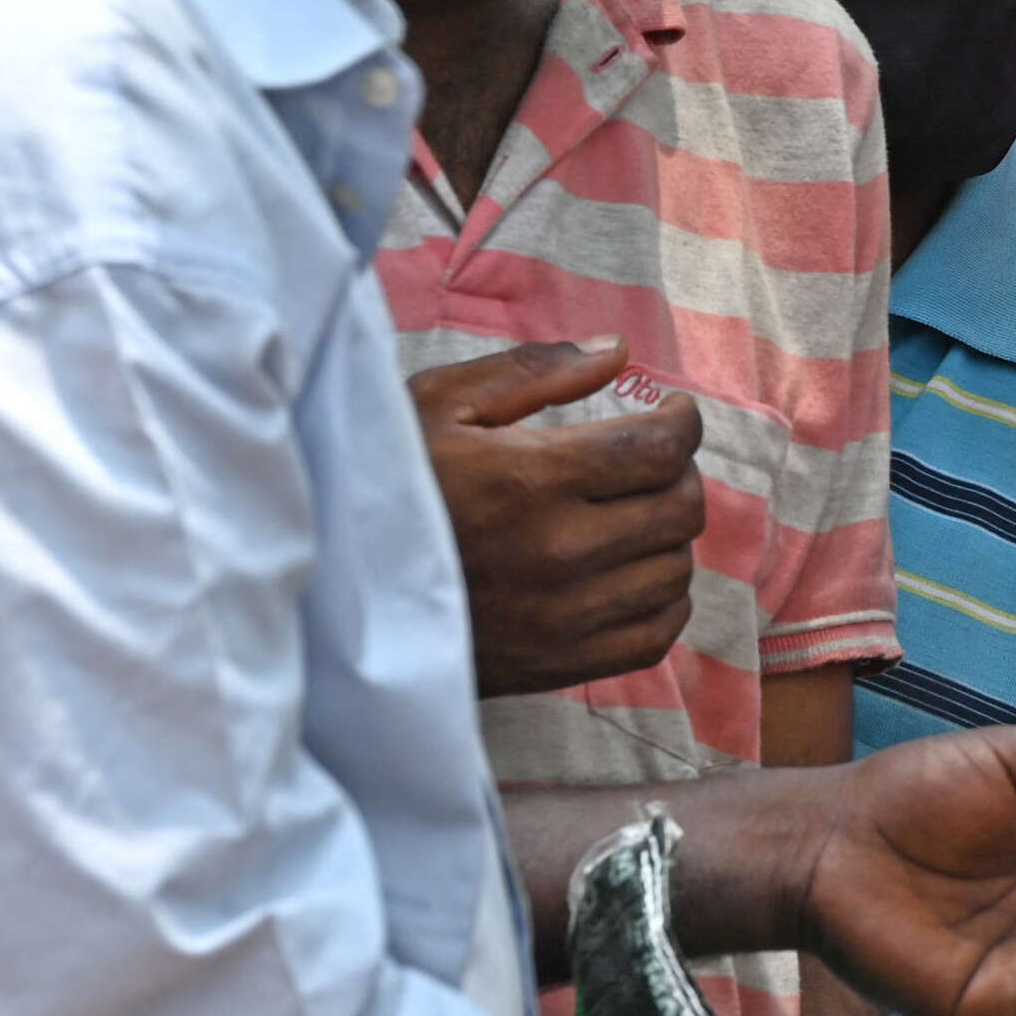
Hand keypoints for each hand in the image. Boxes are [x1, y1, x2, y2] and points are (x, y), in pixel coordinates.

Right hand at [409, 340, 707, 697]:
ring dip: (669, 536)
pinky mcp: (561, 665)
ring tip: (635, 514)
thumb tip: (617, 351)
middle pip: (680, 508)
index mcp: (532, 479)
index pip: (658, 449)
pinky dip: (661, 600)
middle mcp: (561, 551)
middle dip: (678, 472)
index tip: (673, 413)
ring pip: (675, 570)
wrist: (333, 599)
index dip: (682, 422)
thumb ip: (532, 371)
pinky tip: (634, 573)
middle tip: (651, 461)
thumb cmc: (387, 486)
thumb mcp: (437, 406)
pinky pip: (656, 633)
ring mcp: (566, 617)